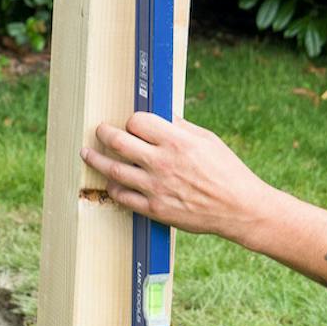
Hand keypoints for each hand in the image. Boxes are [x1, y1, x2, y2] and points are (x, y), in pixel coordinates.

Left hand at [81, 113, 272, 241]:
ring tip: (88, 154)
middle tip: (99, 131)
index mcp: (177, 141)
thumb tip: (161, 116)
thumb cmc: (227, 171)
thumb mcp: (207, 140)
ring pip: (113, 170)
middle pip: (119, 142)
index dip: (132, 121)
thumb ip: (181, 127)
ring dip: (96, 160)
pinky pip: (123, 197)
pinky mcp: (155, 209)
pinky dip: (112, 187)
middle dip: (104, 133)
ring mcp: (156, 188)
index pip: (137, 122)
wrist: (238, 208)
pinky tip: (109, 181)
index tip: (132, 124)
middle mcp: (162, 163)